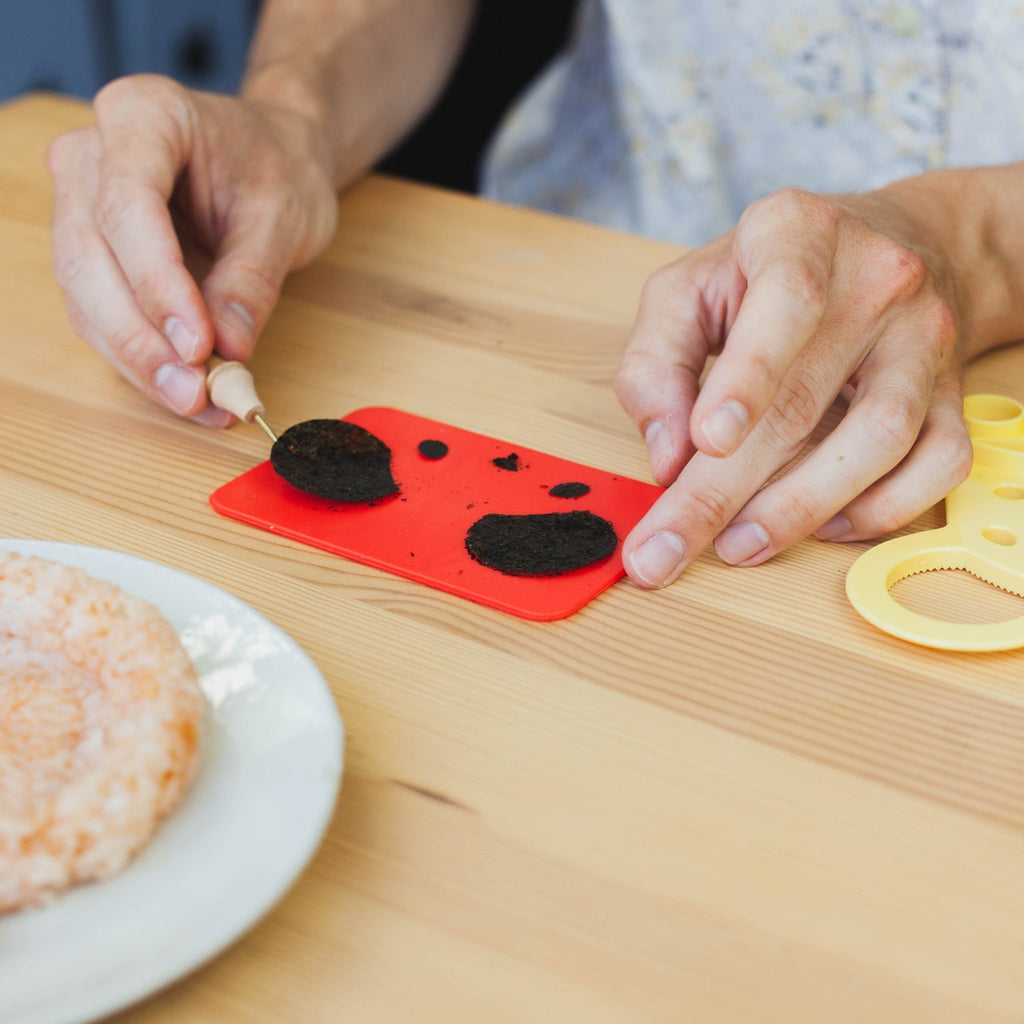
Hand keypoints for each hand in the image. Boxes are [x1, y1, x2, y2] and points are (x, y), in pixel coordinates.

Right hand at [47, 74, 337, 422]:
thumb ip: (252, 278)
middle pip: (89, 257)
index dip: (157, 283)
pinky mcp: (93, 256)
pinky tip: (191, 395)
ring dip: (138, 361)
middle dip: (141, 337)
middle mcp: (91, 155)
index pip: (127, 205)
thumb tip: (229, 350)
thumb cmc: (278, 168)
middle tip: (195, 392)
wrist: (274, 157)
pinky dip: (143, 362)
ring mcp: (80, 205)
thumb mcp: (286, 216)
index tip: (198, 343)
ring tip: (199, 404)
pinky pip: (102, 317)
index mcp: (143, 116)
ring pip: (85, 297)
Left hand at [615, 187, 972, 586]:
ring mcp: (922, 338)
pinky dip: (878, 511)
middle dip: (722, 492)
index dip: (748, 376)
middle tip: (665, 551)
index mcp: (796, 233)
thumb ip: (655, 362)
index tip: (706, 441)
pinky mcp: (951, 392)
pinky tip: (821, 526)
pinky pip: (937, 465)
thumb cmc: (766, 276)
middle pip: (804, 400)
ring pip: (880, 438)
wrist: (890, 247)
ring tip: (734, 546)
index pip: (787, 300)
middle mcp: (874, 279)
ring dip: (799, 509)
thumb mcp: (688, 291)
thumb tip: (666, 455)